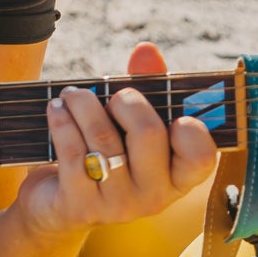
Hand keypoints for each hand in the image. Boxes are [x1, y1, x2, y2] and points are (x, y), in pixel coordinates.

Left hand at [12, 41, 218, 243]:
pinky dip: (62, 121)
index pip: (201, 156)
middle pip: (149, 133)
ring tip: (71, 94)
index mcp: (177, 178)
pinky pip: (72, 152)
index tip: (177, 116)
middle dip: (126, 102)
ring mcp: (117, 205)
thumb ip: (146, 87)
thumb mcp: (129, 125)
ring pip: (104, 138)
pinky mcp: (80, 206)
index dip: (193, 132)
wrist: (57, 204)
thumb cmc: (105, 154)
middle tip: (110, 96)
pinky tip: (56, 108)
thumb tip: (146, 50)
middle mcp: (153, 197)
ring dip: (83, 104)